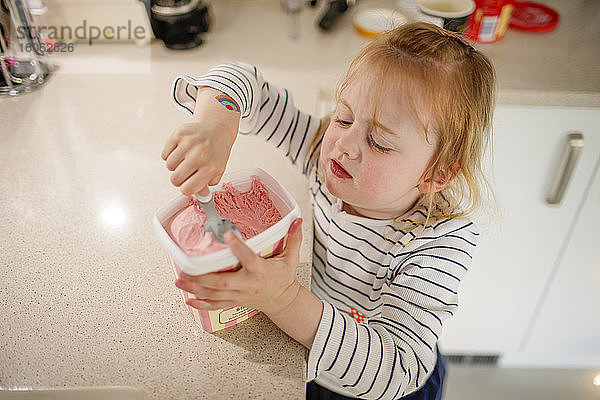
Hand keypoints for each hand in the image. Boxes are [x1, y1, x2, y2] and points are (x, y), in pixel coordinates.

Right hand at [161, 87, 238, 195]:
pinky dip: (170, 155)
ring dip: (175, 166)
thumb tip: (199, 196)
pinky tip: (181, 151)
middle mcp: (199, 155)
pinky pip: (165, 154)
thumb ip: (206, 185)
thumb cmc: (215, 153)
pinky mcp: (178, 134)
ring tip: (185, 159)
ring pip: (169, 166)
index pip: (187, 189)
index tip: (188, 185)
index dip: (186, 189)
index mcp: (211, 167)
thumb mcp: (217, 171)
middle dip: (179, 179)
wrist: (216, 129)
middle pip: (175, 179)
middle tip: (186, 172)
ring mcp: (188, 143)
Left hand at [175, 218, 303, 315]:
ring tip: (179, 281)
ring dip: (195, 289)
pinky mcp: (234, 302)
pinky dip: (201, 304)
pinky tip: (188, 300)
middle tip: (184, 271)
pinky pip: (215, 305)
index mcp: (260, 271)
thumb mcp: (291, 258)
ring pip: (214, 295)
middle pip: (222, 283)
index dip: (238, 247)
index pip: (248, 258)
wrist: (283, 302)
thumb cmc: (284, 278)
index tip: (226, 234)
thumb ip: (293, 238)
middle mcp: (247, 285)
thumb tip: (297, 219)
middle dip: (202, 278)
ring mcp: (239, 295)